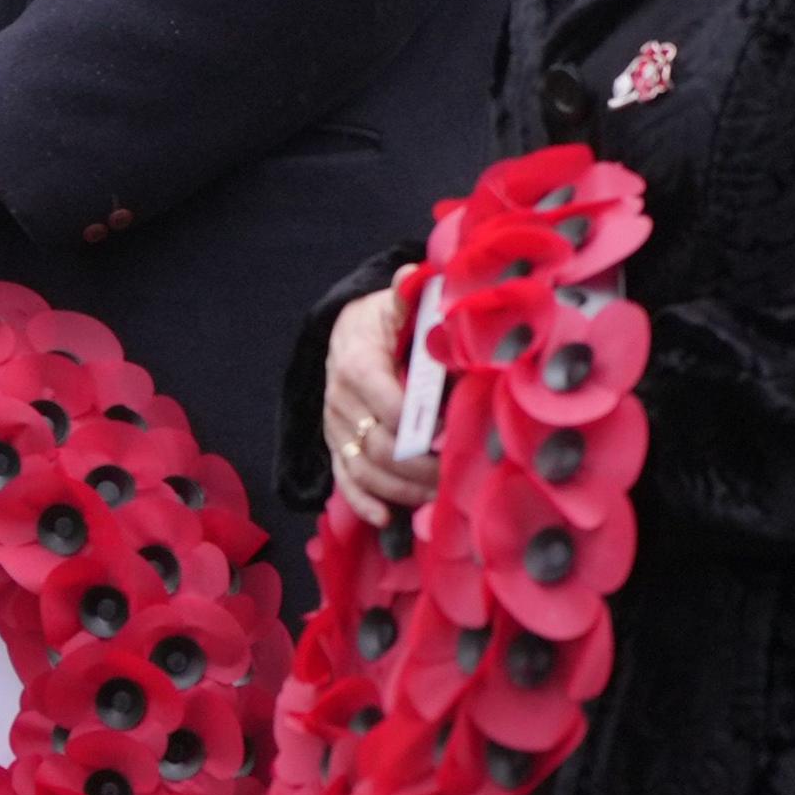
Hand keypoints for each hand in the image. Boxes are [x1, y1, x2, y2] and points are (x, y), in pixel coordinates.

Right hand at [320, 270, 440, 527]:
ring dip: (401, 489)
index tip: (457, 437)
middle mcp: (340, 399)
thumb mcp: (396, 305)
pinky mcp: (336, 444)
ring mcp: (336, 426)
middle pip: (380, 446)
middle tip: (458, 477)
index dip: (424, 427)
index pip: (390, 406)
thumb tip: (415, 276)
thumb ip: (408, 297)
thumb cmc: (384, 321)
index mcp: (357, 364)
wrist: (348, 331)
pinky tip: (387, 518)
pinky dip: (363, 502)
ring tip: (437, 497)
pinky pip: (344, 478)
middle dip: (420, 467)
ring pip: (363, 468)